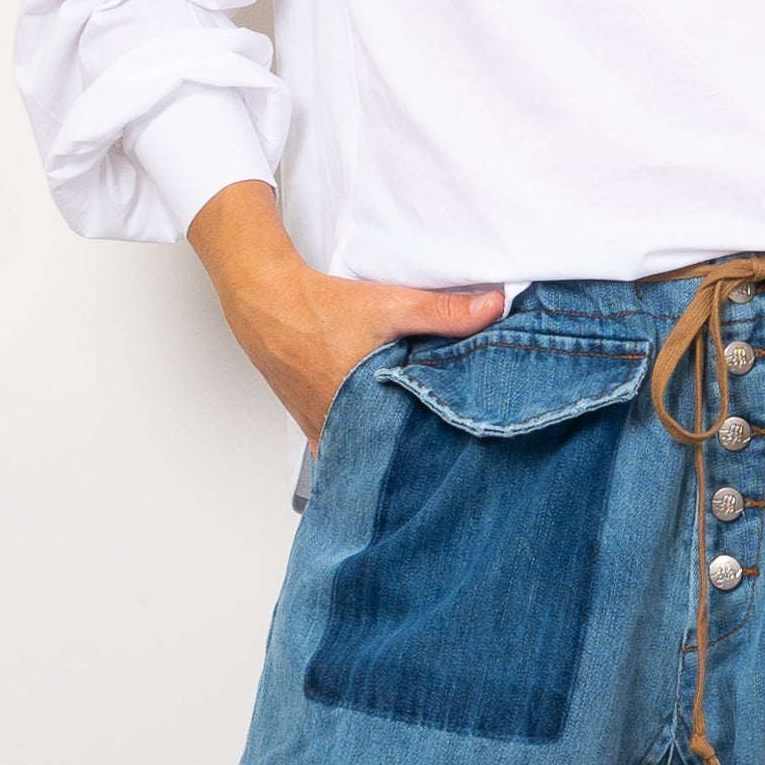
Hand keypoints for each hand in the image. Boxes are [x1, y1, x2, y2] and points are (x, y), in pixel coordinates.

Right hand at [186, 182, 504, 445]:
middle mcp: (340, 428)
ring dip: (388, 454)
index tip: (463, 459)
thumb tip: (496, 307)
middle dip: (417, 458)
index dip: (437, 454)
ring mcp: (324, 433)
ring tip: (422, 456)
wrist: (268, 305)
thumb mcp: (390, 305)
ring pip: (364, 456)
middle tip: (450, 459)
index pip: (410, 450)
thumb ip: (445, 311)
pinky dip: (363, 449)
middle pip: (388, 457)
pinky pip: (343, 451)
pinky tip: (383, 447)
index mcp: (363, 407)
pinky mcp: (313, 429)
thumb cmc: (323, 308)